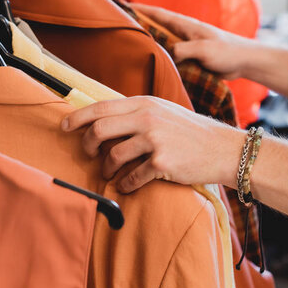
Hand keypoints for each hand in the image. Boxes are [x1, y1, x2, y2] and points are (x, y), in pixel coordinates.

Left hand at [61, 96, 241, 192]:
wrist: (223, 148)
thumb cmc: (190, 131)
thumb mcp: (163, 111)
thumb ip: (137, 112)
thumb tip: (105, 121)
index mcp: (145, 103)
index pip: (102, 106)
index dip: (78, 117)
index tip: (65, 126)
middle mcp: (147, 118)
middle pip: (100, 129)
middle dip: (87, 145)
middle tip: (88, 154)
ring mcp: (155, 140)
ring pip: (113, 156)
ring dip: (106, 168)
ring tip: (110, 173)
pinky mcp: (162, 163)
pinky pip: (132, 177)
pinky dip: (125, 183)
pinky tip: (127, 185)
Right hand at [132, 4, 255, 79]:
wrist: (245, 61)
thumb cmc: (227, 51)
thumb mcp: (204, 50)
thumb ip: (183, 50)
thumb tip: (165, 54)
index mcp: (184, 25)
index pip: (156, 13)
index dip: (139, 9)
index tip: (120, 5)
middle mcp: (182, 32)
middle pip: (155, 25)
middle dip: (137, 23)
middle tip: (117, 24)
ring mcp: (186, 43)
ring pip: (161, 40)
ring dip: (147, 40)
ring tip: (127, 43)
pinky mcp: (190, 55)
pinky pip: (169, 53)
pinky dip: (158, 54)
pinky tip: (149, 60)